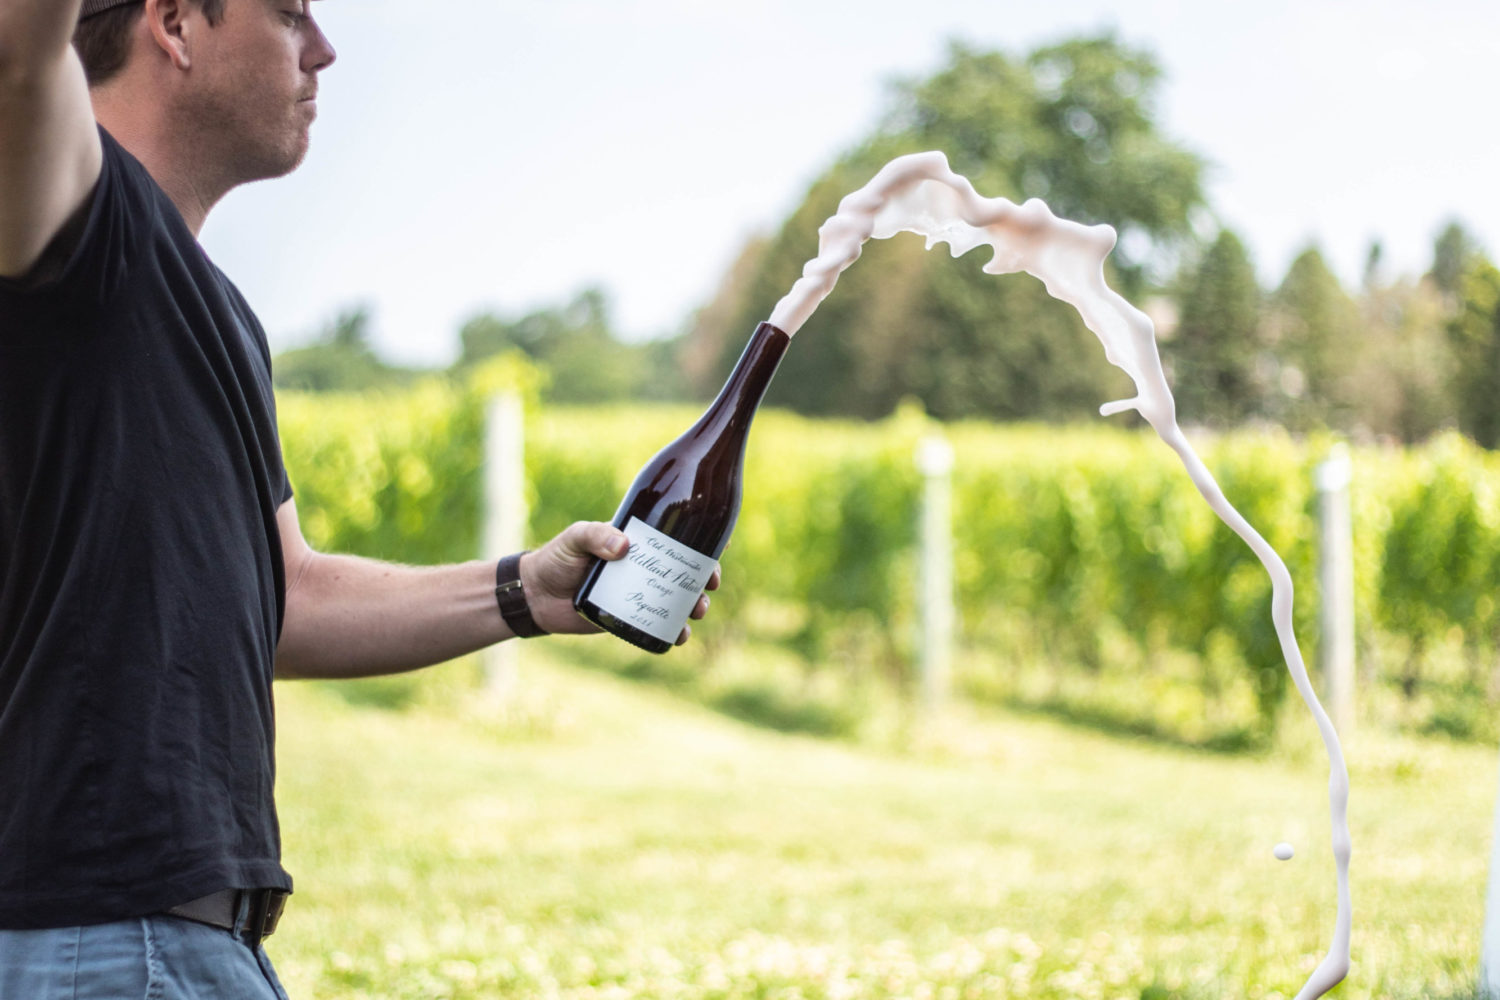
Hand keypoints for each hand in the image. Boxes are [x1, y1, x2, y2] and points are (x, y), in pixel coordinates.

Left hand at [519, 522, 721, 643]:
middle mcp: (642, 569)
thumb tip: (623, 546)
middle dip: (703, 580)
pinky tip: (679, 636)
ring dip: (693, 606)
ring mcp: (636, 595)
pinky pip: (655, 626)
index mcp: (637, 545)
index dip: (701, 547)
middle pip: (684, 574)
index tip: (717, 554)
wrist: (535, 594)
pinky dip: (672, 632)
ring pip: (675, 601)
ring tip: (696, 611)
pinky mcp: (626, 620)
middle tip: (708, 586)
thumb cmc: (556, 558)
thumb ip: (594, 536)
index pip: (676, 542)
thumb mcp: (575, 538)